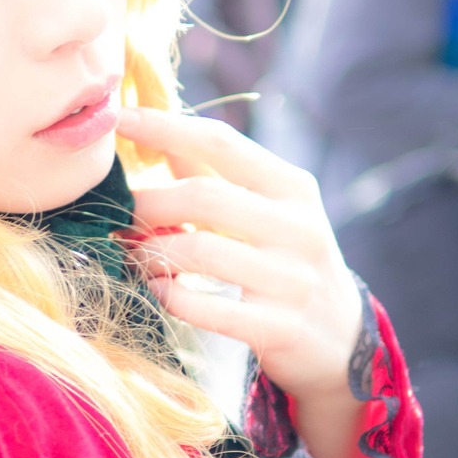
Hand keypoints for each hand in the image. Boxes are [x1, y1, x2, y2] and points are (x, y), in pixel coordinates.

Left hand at [117, 106, 366, 457]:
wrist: (341, 341)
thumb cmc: (289, 263)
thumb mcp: (269, 212)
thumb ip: (215, 176)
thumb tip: (158, 137)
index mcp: (295, 188)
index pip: (222, 143)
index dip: (166, 126)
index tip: (120, 116)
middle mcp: (299, 228)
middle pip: (203, 197)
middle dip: (147, 202)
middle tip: (116, 212)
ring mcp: (291, 280)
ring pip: (198, 251)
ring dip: (150, 250)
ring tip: (131, 251)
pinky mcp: (278, 328)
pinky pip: (204, 307)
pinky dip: (169, 294)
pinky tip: (158, 287)